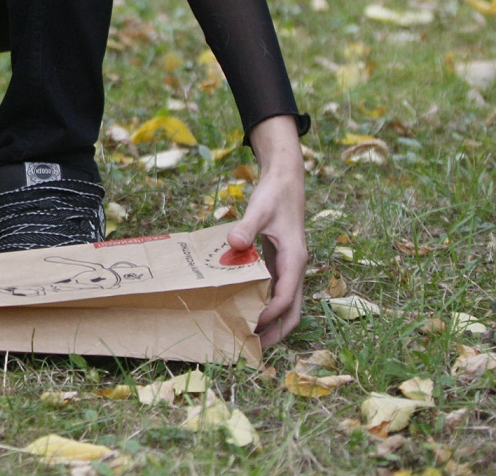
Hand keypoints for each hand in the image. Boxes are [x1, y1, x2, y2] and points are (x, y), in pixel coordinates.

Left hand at [231, 115, 306, 346]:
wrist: (286, 183)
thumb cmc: (274, 196)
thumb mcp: (259, 208)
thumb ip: (247, 227)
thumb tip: (235, 245)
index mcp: (295, 259)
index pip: (286, 295)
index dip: (270, 313)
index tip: (250, 324)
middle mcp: (296, 268)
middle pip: (293, 310)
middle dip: (276, 331)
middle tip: (252, 348)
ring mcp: (289, 268)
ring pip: (287, 305)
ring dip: (272, 323)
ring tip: (248, 338)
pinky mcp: (280, 264)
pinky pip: (277, 292)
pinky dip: (266, 306)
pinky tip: (246, 310)